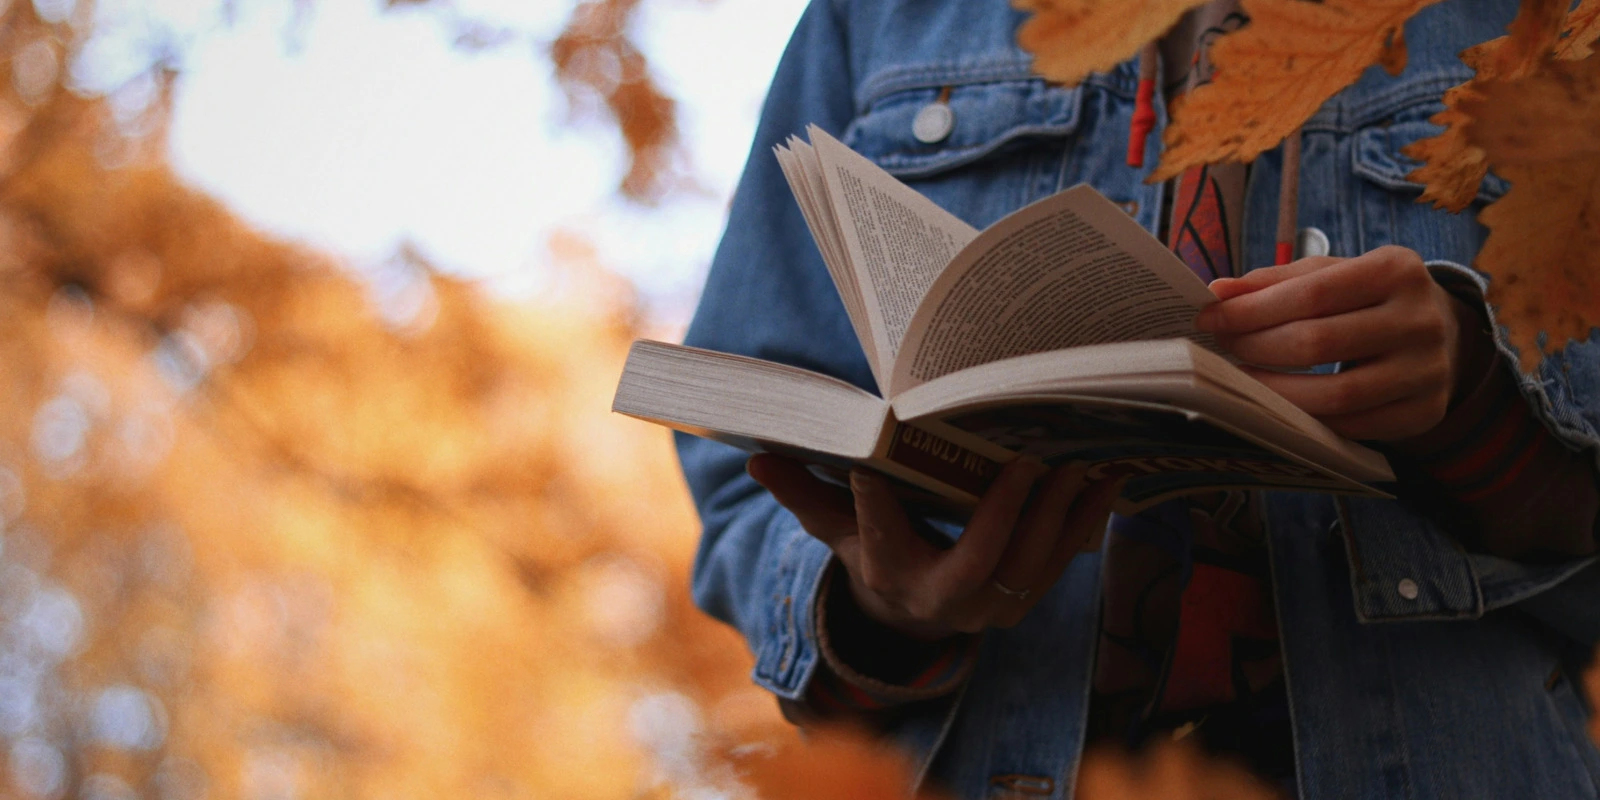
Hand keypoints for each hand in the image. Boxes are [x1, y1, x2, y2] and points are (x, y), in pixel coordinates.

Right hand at [747, 454, 1119, 640]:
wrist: (914, 613)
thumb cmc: (876, 553)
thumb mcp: (837, 531)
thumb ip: (805, 495)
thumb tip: (757, 460)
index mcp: (889, 578)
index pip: (878, 542)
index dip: (872, 507)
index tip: (868, 464)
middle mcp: (943, 601)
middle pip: (977, 565)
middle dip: (1003, 516)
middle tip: (1024, 463)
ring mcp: (992, 605)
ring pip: (1032, 566)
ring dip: (1058, 516)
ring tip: (1075, 463)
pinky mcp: (1027, 596)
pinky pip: (1063, 561)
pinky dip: (1086, 520)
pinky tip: (1107, 477)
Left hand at [1195, 245, 1477, 440]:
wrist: (1441, 332)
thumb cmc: (1368, 298)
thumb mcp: (1332, 275)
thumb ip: (1276, 281)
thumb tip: (1217, 292)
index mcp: (1397, 270)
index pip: (1311, 294)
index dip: (1252, 310)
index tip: (1210, 319)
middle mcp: (1420, 319)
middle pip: (1317, 342)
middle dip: (1257, 347)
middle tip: (1224, 348)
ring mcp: (1427, 370)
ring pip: (1335, 394)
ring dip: (1276, 392)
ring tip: (1244, 379)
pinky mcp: (1424, 411)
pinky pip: (1354, 426)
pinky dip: (1310, 419)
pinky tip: (1282, 405)